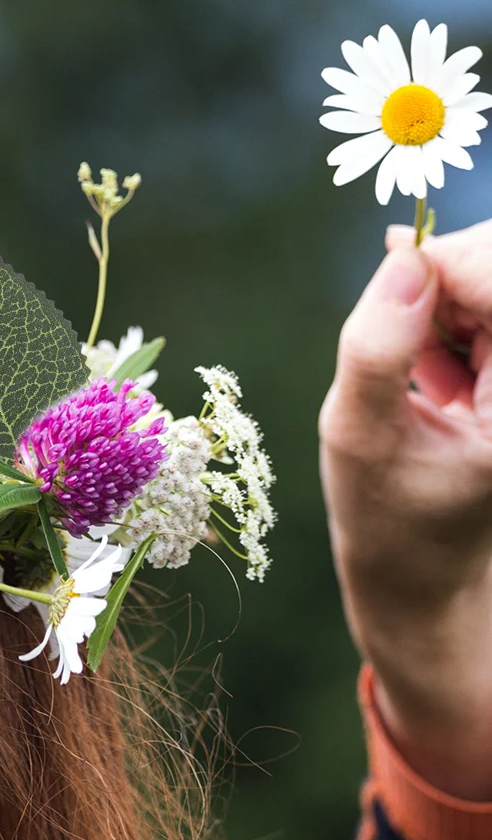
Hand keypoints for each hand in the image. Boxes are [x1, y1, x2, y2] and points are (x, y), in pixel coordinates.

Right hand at [319, 220, 491, 800]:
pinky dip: (451, 323)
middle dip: (447, 275)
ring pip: (491, 284)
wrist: (422, 581)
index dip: (448, 262)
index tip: (391, 272)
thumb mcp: (361, 439)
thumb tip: (402, 258)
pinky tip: (429, 377)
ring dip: (445, 302)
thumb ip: (377, 348)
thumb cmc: (389, 521)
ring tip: (411, 371)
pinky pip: (488, 313)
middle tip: (390, 318)